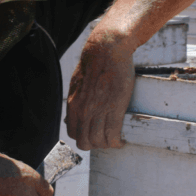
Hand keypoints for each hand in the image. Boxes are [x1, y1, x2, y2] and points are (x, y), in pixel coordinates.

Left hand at [65, 32, 134, 150]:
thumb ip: (77, 99)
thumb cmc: (94, 64)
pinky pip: (112, 134)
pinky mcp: (114, 107)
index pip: (73, 134)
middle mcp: (83, 110)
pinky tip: (121, 140)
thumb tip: (75, 109)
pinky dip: (117, 142)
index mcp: (73, 105)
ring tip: (116, 140)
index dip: (84, 138)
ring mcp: (98, 110)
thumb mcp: (77, 83)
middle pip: (85, 142)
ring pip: (99, 141)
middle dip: (96, 144)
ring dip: (108, 144)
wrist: (106, 50)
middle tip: (106, 139)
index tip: (94, 135)